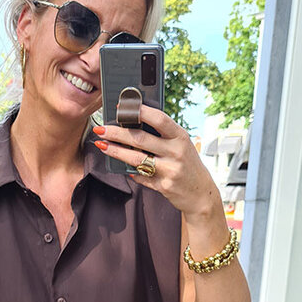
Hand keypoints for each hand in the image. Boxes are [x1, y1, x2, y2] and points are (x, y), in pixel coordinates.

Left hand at [93, 105, 222, 222]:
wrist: (201, 194)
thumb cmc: (187, 165)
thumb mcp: (181, 145)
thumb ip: (162, 136)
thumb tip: (134, 125)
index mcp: (180, 137)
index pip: (159, 119)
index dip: (139, 111)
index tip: (121, 107)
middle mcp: (176, 152)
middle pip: (140, 139)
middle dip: (117, 133)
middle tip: (100, 129)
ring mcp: (170, 170)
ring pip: (136, 159)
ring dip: (116, 151)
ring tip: (102, 145)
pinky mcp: (163, 186)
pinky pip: (140, 177)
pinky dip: (130, 172)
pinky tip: (121, 167)